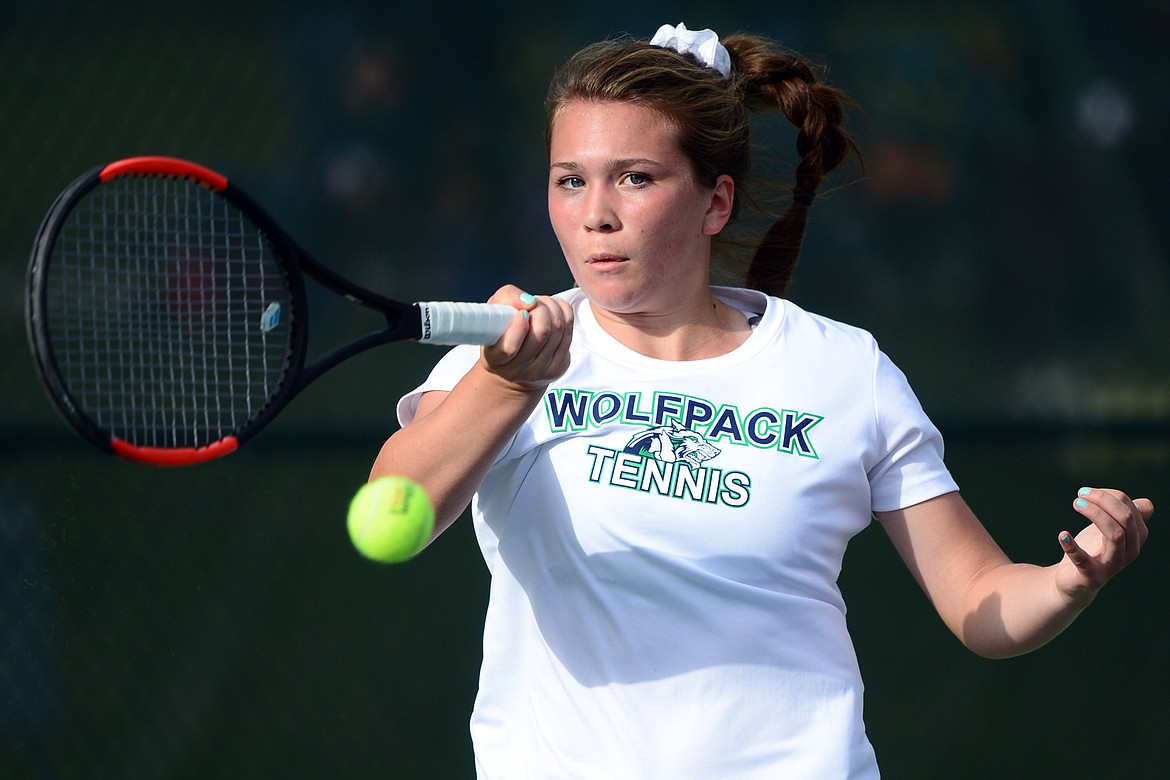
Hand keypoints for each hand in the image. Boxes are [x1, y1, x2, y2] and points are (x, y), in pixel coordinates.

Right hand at [480, 285, 572, 389]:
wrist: (512, 364)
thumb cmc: (501, 331)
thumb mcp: (494, 311)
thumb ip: (507, 299)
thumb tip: (530, 301)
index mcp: (495, 359)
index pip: (509, 348)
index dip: (519, 326)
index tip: (521, 313)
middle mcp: (517, 371)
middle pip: (542, 332)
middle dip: (541, 308)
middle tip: (533, 303)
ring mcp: (540, 372)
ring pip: (558, 330)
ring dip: (552, 308)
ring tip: (541, 305)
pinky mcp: (558, 368)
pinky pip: (569, 332)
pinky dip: (563, 314)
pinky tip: (553, 312)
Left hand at [1055, 487, 1152, 601]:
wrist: (1074, 581)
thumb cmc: (1094, 550)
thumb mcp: (1111, 530)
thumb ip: (1127, 516)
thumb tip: (1146, 504)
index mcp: (1136, 538)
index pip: (1132, 509)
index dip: (1112, 495)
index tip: (1088, 492)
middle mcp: (1131, 551)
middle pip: (1126, 519)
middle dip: (1103, 501)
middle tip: (1079, 495)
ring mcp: (1112, 565)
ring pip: (1115, 534)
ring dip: (1095, 514)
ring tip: (1076, 504)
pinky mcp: (1091, 576)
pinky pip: (1083, 560)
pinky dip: (1072, 546)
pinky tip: (1062, 534)